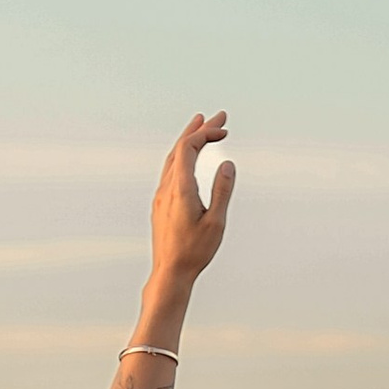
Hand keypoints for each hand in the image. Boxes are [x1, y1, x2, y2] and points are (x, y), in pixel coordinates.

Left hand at [147, 112, 234, 291]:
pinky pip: (170, 170)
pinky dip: (181, 156)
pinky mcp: (160, 204)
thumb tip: (227, 163)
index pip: (189, 147)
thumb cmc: (194, 251)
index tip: (225, 129)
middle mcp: (166, 188)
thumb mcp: (216, 222)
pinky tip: (188, 159)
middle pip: (179, 148)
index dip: (206, 133)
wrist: (170, 272)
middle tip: (218, 116)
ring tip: (200, 127)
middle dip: (199, 129)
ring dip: (187, 140)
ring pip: (172, 158)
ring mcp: (161, 195)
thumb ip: (222, 190)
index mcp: (180, 188)